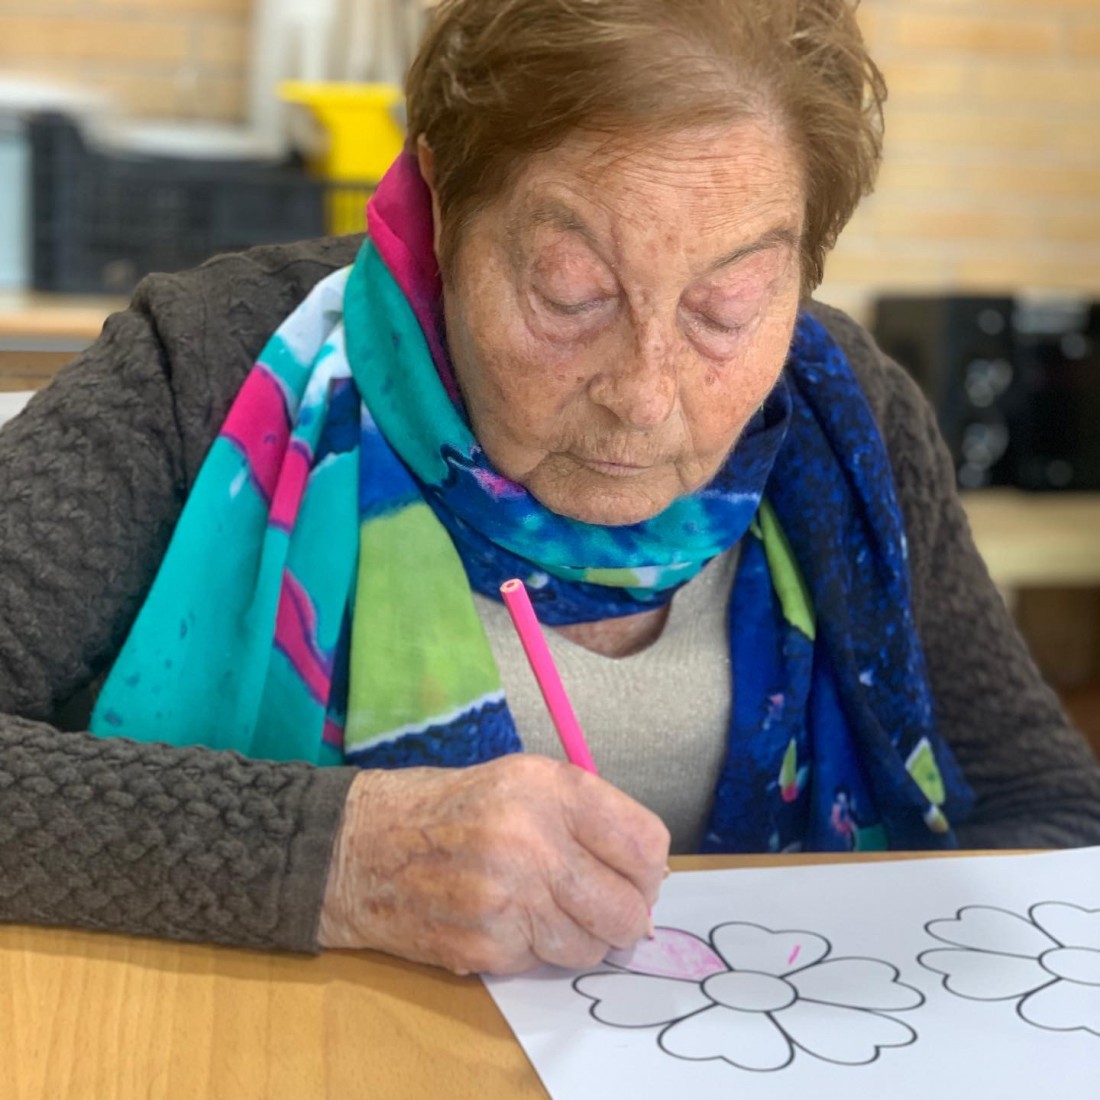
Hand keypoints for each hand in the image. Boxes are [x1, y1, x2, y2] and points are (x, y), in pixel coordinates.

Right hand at [318, 754, 669, 974]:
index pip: (645, 844)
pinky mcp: (485, 947)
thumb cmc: (446, 808)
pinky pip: (546, 963)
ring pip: (593, 948)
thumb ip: (585, 815)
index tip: (636, 873)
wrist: (358, 847)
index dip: (648, 867)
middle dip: (626, 914)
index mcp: (547, 787)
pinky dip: (538, 949)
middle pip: (629, 909)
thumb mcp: (520, 779)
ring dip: (582, 936)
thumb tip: (647, 872)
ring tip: (548, 908)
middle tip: (602, 903)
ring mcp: (507, 900)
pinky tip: (509, 920)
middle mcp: (532, 841)